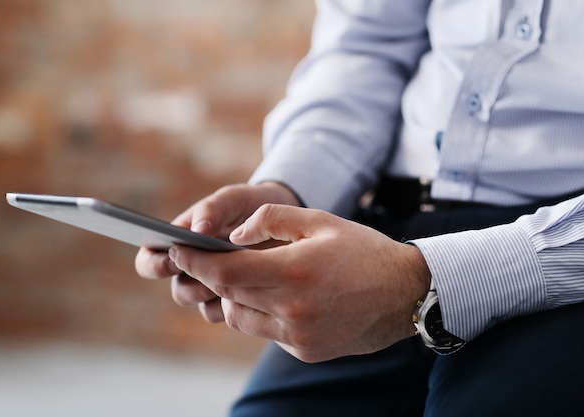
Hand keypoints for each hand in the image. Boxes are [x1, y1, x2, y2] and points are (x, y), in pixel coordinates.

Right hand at [134, 182, 300, 321]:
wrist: (283, 221)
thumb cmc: (248, 205)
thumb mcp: (232, 199)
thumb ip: (212, 209)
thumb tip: (197, 230)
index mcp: (180, 243)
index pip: (149, 260)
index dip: (154, 264)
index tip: (172, 259)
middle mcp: (193, 270)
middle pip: (179, 292)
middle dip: (192, 285)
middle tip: (210, 272)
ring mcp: (215, 288)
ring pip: (203, 306)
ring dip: (218, 293)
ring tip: (238, 276)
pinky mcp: (238, 301)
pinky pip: (230, 313)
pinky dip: (239, 302)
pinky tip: (256, 287)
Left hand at [168, 204, 431, 362]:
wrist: (406, 295)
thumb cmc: (363, 251)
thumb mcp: (319, 220)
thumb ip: (271, 219)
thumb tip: (235, 234)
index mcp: (295, 272)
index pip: (225, 271)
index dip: (194, 260)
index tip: (177, 249)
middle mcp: (293, 309)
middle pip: (227, 294)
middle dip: (208, 275)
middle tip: (199, 258)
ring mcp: (298, 335)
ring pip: (241, 316)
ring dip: (232, 296)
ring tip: (242, 275)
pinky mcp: (304, 350)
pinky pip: (264, 331)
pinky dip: (258, 313)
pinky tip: (274, 296)